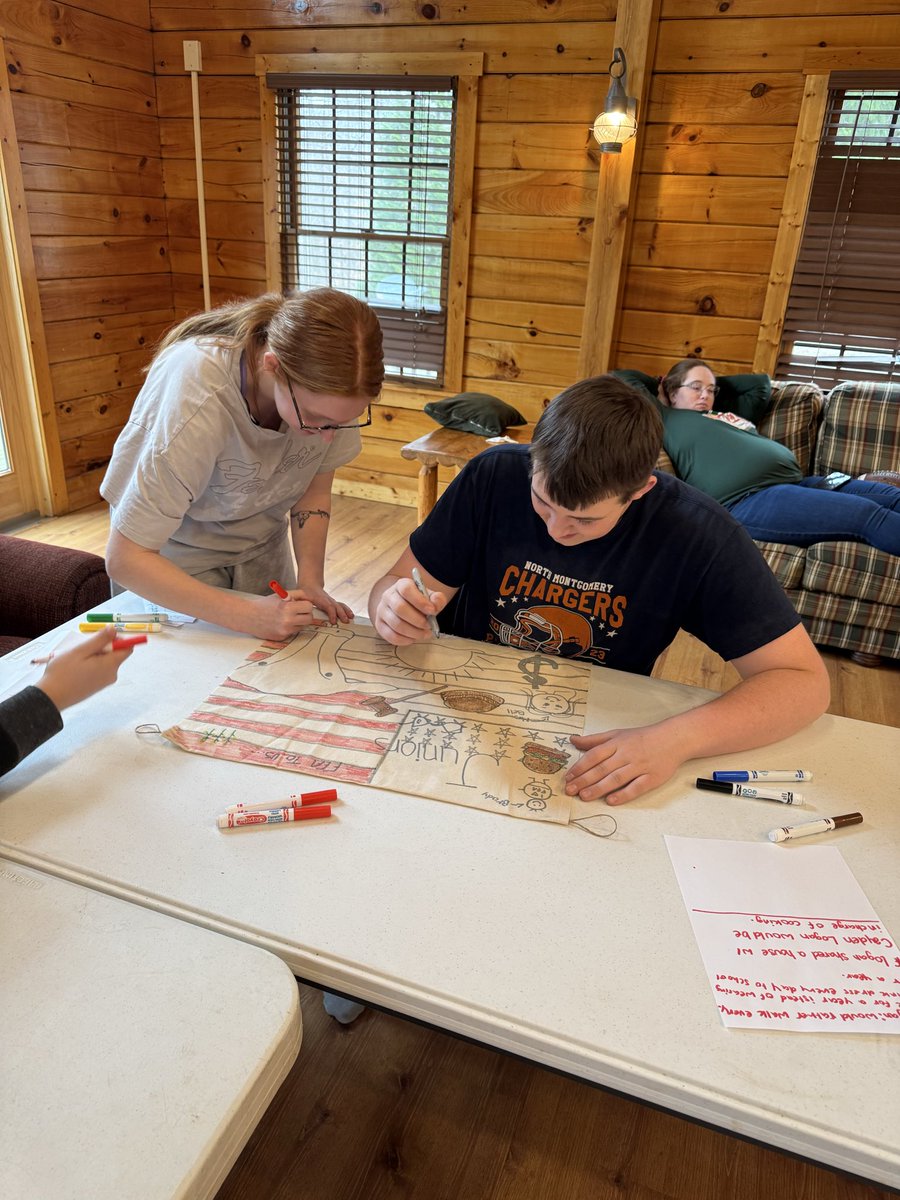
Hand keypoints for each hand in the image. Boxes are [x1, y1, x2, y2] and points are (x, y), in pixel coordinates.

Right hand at [37, 626, 135, 711]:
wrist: (51, 697)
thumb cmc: (63, 674)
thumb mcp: (81, 650)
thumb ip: (100, 639)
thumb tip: (114, 630)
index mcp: (111, 665)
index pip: (128, 648)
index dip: (119, 638)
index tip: (103, 635)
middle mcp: (111, 675)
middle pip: (115, 653)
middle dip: (101, 646)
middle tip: (82, 647)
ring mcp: (104, 682)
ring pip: (104, 661)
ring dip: (93, 655)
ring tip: (75, 659)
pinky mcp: (96, 686)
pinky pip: (98, 669)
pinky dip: (89, 664)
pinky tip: (75, 667)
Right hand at [246, 590, 334, 639]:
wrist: (248, 617)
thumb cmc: (265, 604)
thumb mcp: (280, 595)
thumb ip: (297, 594)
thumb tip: (310, 598)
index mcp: (287, 608)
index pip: (309, 607)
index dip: (306, 605)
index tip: (302, 604)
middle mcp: (287, 621)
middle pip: (309, 619)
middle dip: (306, 614)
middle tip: (299, 611)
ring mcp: (285, 631)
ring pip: (302, 627)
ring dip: (299, 622)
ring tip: (289, 617)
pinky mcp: (282, 638)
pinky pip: (293, 632)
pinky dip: (291, 628)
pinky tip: (282, 623)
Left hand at [294, 583, 352, 625]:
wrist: (309, 584)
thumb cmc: (304, 592)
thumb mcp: (299, 596)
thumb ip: (299, 604)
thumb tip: (297, 611)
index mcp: (319, 598)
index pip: (328, 606)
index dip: (331, 613)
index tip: (333, 621)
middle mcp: (327, 599)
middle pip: (336, 606)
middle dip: (341, 614)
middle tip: (345, 621)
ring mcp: (330, 600)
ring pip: (340, 605)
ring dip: (346, 612)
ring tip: (350, 618)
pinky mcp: (332, 602)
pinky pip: (341, 605)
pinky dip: (346, 610)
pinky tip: (351, 615)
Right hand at [373, 576, 443, 644]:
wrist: (404, 606)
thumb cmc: (418, 602)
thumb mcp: (431, 597)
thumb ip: (437, 599)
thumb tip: (435, 606)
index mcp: (401, 585)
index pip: (406, 590)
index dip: (420, 601)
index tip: (432, 611)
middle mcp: (388, 596)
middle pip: (400, 608)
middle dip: (418, 620)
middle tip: (429, 626)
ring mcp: (382, 610)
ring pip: (396, 624)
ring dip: (413, 632)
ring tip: (424, 633)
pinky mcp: (380, 624)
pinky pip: (391, 635)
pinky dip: (404, 640)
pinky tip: (413, 638)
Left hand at [565, 724, 683, 804]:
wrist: (673, 739)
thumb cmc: (643, 737)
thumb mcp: (617, 734)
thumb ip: (595, 740)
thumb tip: (573, 739)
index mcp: (617, 743)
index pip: (594, 755)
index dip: (580, 766)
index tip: (568, 777)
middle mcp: (627, 755)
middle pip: (602, 769)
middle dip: (584, 780)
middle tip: (570, 790)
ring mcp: (639, 766)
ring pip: (616, 779)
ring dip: (599, 788)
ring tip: (584, 796)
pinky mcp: (651, 778)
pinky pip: (636, 787)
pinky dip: (623, 795)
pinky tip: (611, 801)